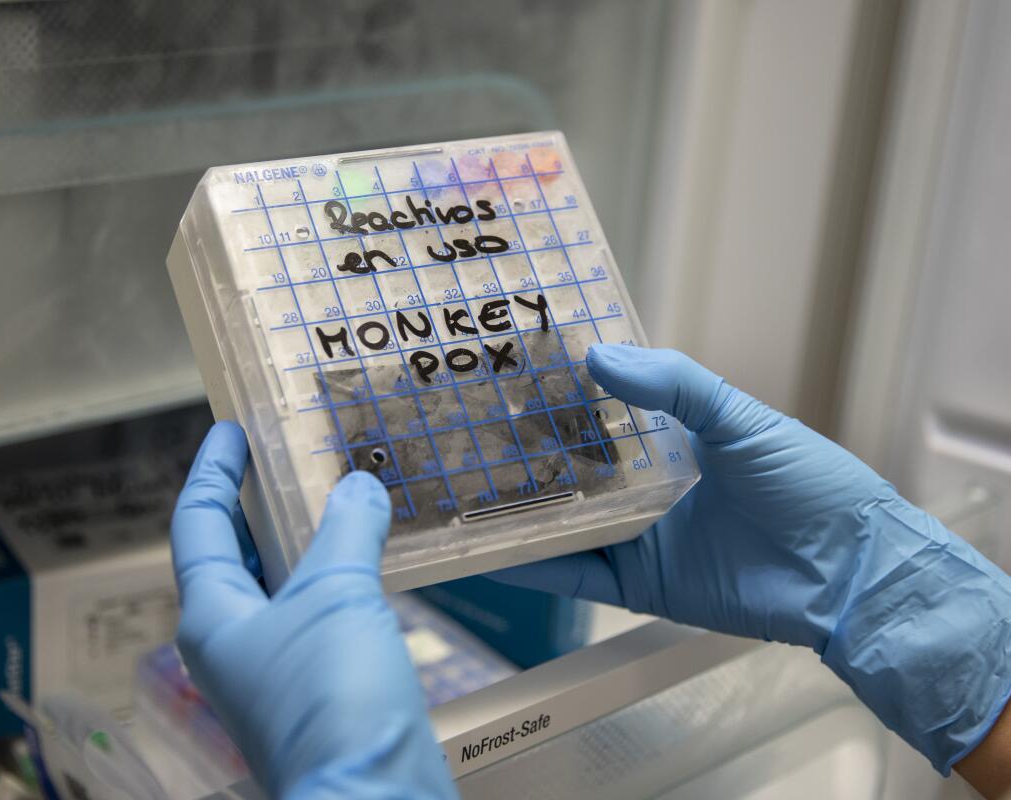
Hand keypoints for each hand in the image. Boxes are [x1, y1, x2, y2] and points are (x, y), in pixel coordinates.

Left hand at [171, 422, 456, 798]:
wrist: (372, 798)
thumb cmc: (332, 697)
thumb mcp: (335, 596)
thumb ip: (346, 532)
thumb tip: (357, 485)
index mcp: (212, 617)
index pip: (198, 524)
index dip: (212, 471)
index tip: (230, 428)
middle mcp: (236, 644)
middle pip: (235, 555)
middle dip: (258, 504)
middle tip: (288, 457)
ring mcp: (278, 671)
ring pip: (283, 586)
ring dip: (306, 540)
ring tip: (339, 496)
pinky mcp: (322, 691)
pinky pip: (323, 615)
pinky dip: (341, 578)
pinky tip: (374, 562)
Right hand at [493, 345, 1010, 775]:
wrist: (848, 572)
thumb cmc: (809, 484)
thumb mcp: (740, 418)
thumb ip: (674, 385)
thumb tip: (597, 356)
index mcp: (674, 442)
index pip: (604, 414)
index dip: (561, 396)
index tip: (512, 373)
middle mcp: (650, 489)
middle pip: (575, 469)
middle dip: (527, 453)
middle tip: (468, 431)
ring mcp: (640, 538)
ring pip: (565, 522)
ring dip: (519, 509)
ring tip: (464, 489)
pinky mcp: (638, 585)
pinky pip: (575, 575)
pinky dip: (533, 566)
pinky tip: (490, 551)